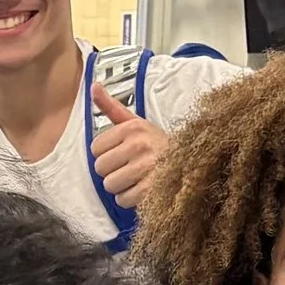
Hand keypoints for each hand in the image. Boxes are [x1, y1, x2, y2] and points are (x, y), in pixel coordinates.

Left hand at [90, 79, 174, 210]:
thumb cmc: (155, 144)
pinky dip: (130, 199)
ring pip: (110, 185)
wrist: (191, 162)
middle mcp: (139, 144)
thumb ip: (111, 107)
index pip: (95, 148)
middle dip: (112, 171)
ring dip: (121, 187)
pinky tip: (143, 190)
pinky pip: (123, 199)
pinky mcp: (152, 189)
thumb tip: (93, 85)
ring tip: (137, 178)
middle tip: (131, 167)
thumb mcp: (135, 122)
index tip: (123, 153)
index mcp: (133, 127)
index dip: (106, 154)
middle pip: (100, 168)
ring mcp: (147, 167)